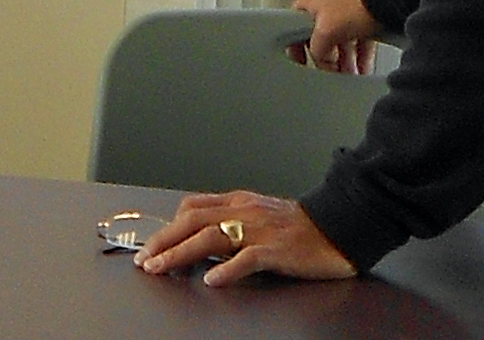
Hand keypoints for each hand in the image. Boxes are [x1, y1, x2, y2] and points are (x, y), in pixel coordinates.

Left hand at [134, 191, 353, 283]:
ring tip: (162, 268)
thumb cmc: (299, 226)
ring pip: (211, 236)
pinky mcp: (277, 250)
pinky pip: (248, 258)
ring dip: (181, 253)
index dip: (167, 226)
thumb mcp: (259, 215)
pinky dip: (227, 269)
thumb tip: (200, 239)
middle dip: (164, 240)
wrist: (339, 226)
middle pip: (193, 221)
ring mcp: (260, 230)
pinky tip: (212, 280)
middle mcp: (244, 211)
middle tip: (144, 260)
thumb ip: (231, 221)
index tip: (150, 245)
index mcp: (238, 202)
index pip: (192, 207)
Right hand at [291, 0, 379, 73]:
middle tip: (331, 72)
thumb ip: (316, 50)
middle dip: (328, 59)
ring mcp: (347, 7)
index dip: (297, 47)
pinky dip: (360, 55)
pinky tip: (362, 68)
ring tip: (349, 75)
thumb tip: (320, 60)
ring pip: (342, 39)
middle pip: (321, 36)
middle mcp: (327, 0)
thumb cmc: (356, 3)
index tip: (302, 63)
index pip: (294, 27)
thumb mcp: (325, 32)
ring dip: (345, 60)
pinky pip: (359, 39)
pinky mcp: (366, 14)